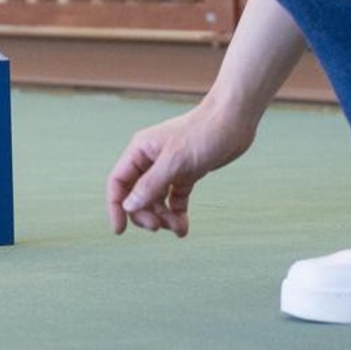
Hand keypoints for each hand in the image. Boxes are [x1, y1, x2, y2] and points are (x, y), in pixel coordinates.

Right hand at [105, 102, 256, 236]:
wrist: (234, 120)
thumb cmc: (203, 133)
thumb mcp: (174, 162)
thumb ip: (150, 185)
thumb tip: (128, 206)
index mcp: (140, 151)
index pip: (119, 182)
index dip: (116, 206)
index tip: (120, 230)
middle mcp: (151, 160)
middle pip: (137, 195)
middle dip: (146, 214)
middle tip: (159, 227)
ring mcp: (169, 167)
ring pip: (157, 200)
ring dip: (164, 218)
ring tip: (179, 228)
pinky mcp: (187, 173)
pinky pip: (175, 198)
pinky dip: (177, 213)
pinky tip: (183, 226)